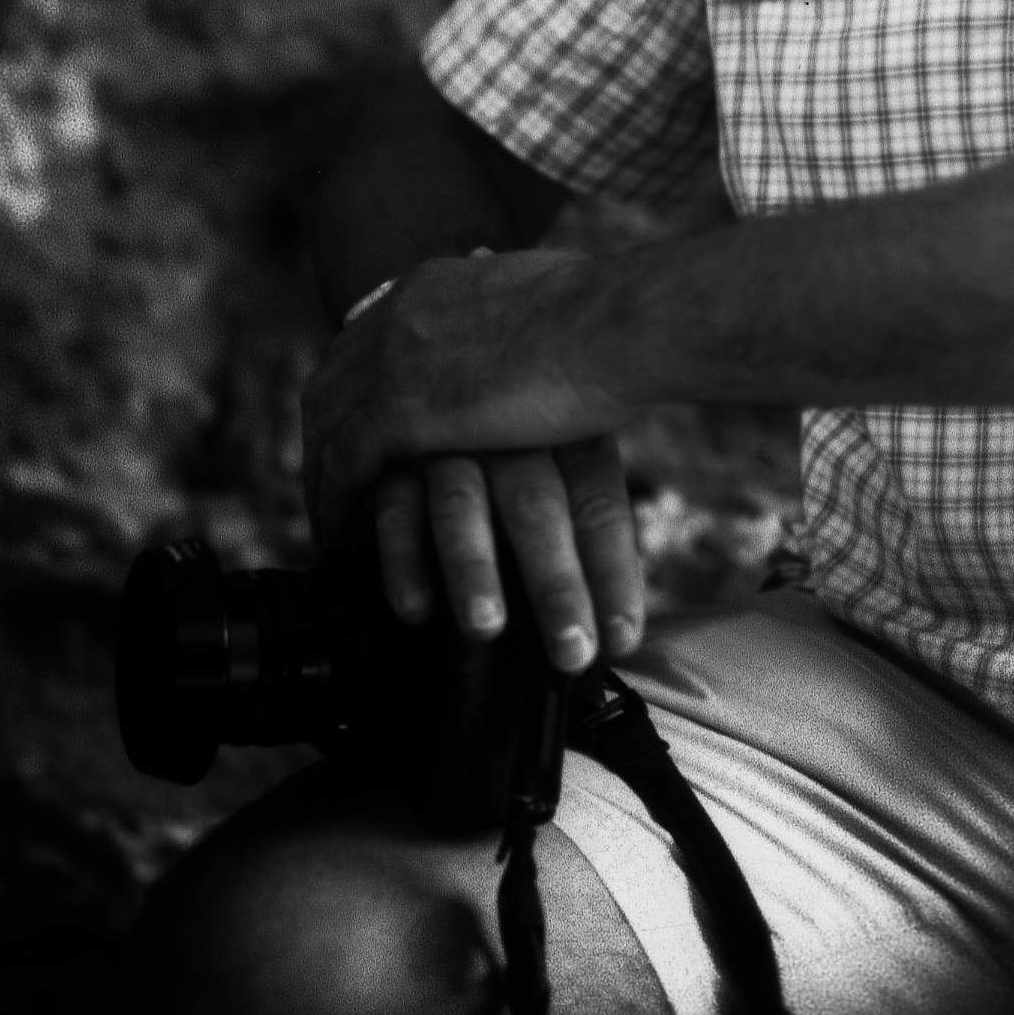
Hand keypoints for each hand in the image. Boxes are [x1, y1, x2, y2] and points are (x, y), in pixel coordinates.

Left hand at [302, 250, 631, 534]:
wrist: (610, 323)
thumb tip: (542, 313)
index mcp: (432, 285)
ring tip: (329, 514)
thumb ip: (520, 311)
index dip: (357, 383)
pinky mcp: (400, 413)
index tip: (359, 418)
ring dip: (320, 471)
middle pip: (331, 380)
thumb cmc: (607, 313)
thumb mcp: (545, 293)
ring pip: (325, 424)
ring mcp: (392, 363)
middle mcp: (398, 317)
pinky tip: (341, 530)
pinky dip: (335, 498)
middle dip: (324, 429)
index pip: (366, 337)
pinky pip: (342, 464)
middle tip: (330, 474)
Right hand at [370, 441, 645, 672]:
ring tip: (485, 626)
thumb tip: (607, 627)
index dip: (614, 575)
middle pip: (537, 509)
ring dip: (473, 569)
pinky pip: (396, 510)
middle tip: (569, 650)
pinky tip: (416, 608)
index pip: (597, 508)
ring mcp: (448, 447)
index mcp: (566, 439)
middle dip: (555, 584)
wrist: (425, 364)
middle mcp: (509, 440)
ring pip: (461, 507)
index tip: (621, 641)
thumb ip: (579, 532)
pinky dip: (402, 561)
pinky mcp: (392, 461)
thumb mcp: (560, 465)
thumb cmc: (513, 453)